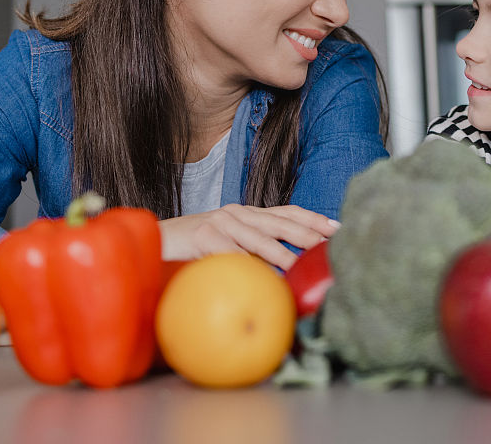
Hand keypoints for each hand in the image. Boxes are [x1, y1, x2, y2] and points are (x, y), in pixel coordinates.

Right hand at [159, 204, 339, 270]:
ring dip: (284, 254)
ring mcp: (220, 222)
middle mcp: (237, 213)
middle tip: (332, 246)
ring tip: (304, 266)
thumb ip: (254, 251)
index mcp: (246, 213)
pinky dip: (249, 267)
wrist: (153, 241)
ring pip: (260, 239)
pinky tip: (264, 278)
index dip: (313, 218)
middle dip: (309, 234)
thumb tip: (288, 271)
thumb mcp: (228, 244)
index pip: (287, 211)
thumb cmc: (194, 248)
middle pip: (280, 222)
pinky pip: (232, 255)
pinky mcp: (204, 237)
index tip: (338, 228)